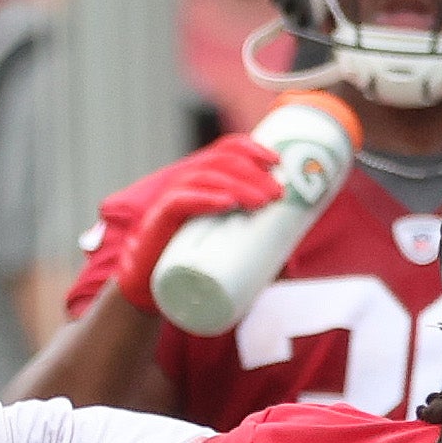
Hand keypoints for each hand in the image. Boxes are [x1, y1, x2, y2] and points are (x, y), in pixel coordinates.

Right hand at [108, 135, 291, 314]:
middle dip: (253, 172)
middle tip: (277, 194)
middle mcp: (186, 184)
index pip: (225, 151)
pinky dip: (204, 199)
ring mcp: (170, 201)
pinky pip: (179, 202)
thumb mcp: (227, 255)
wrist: (150, 293)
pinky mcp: (158, 222)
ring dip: (237, 185)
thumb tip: (291, 265)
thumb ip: (254, 256)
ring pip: (204, 178)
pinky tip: (226, 203)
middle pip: (220, 162)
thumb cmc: (189, 268)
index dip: (251, 149)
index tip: (277, 162)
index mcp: (203, 183)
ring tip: (261, 202)